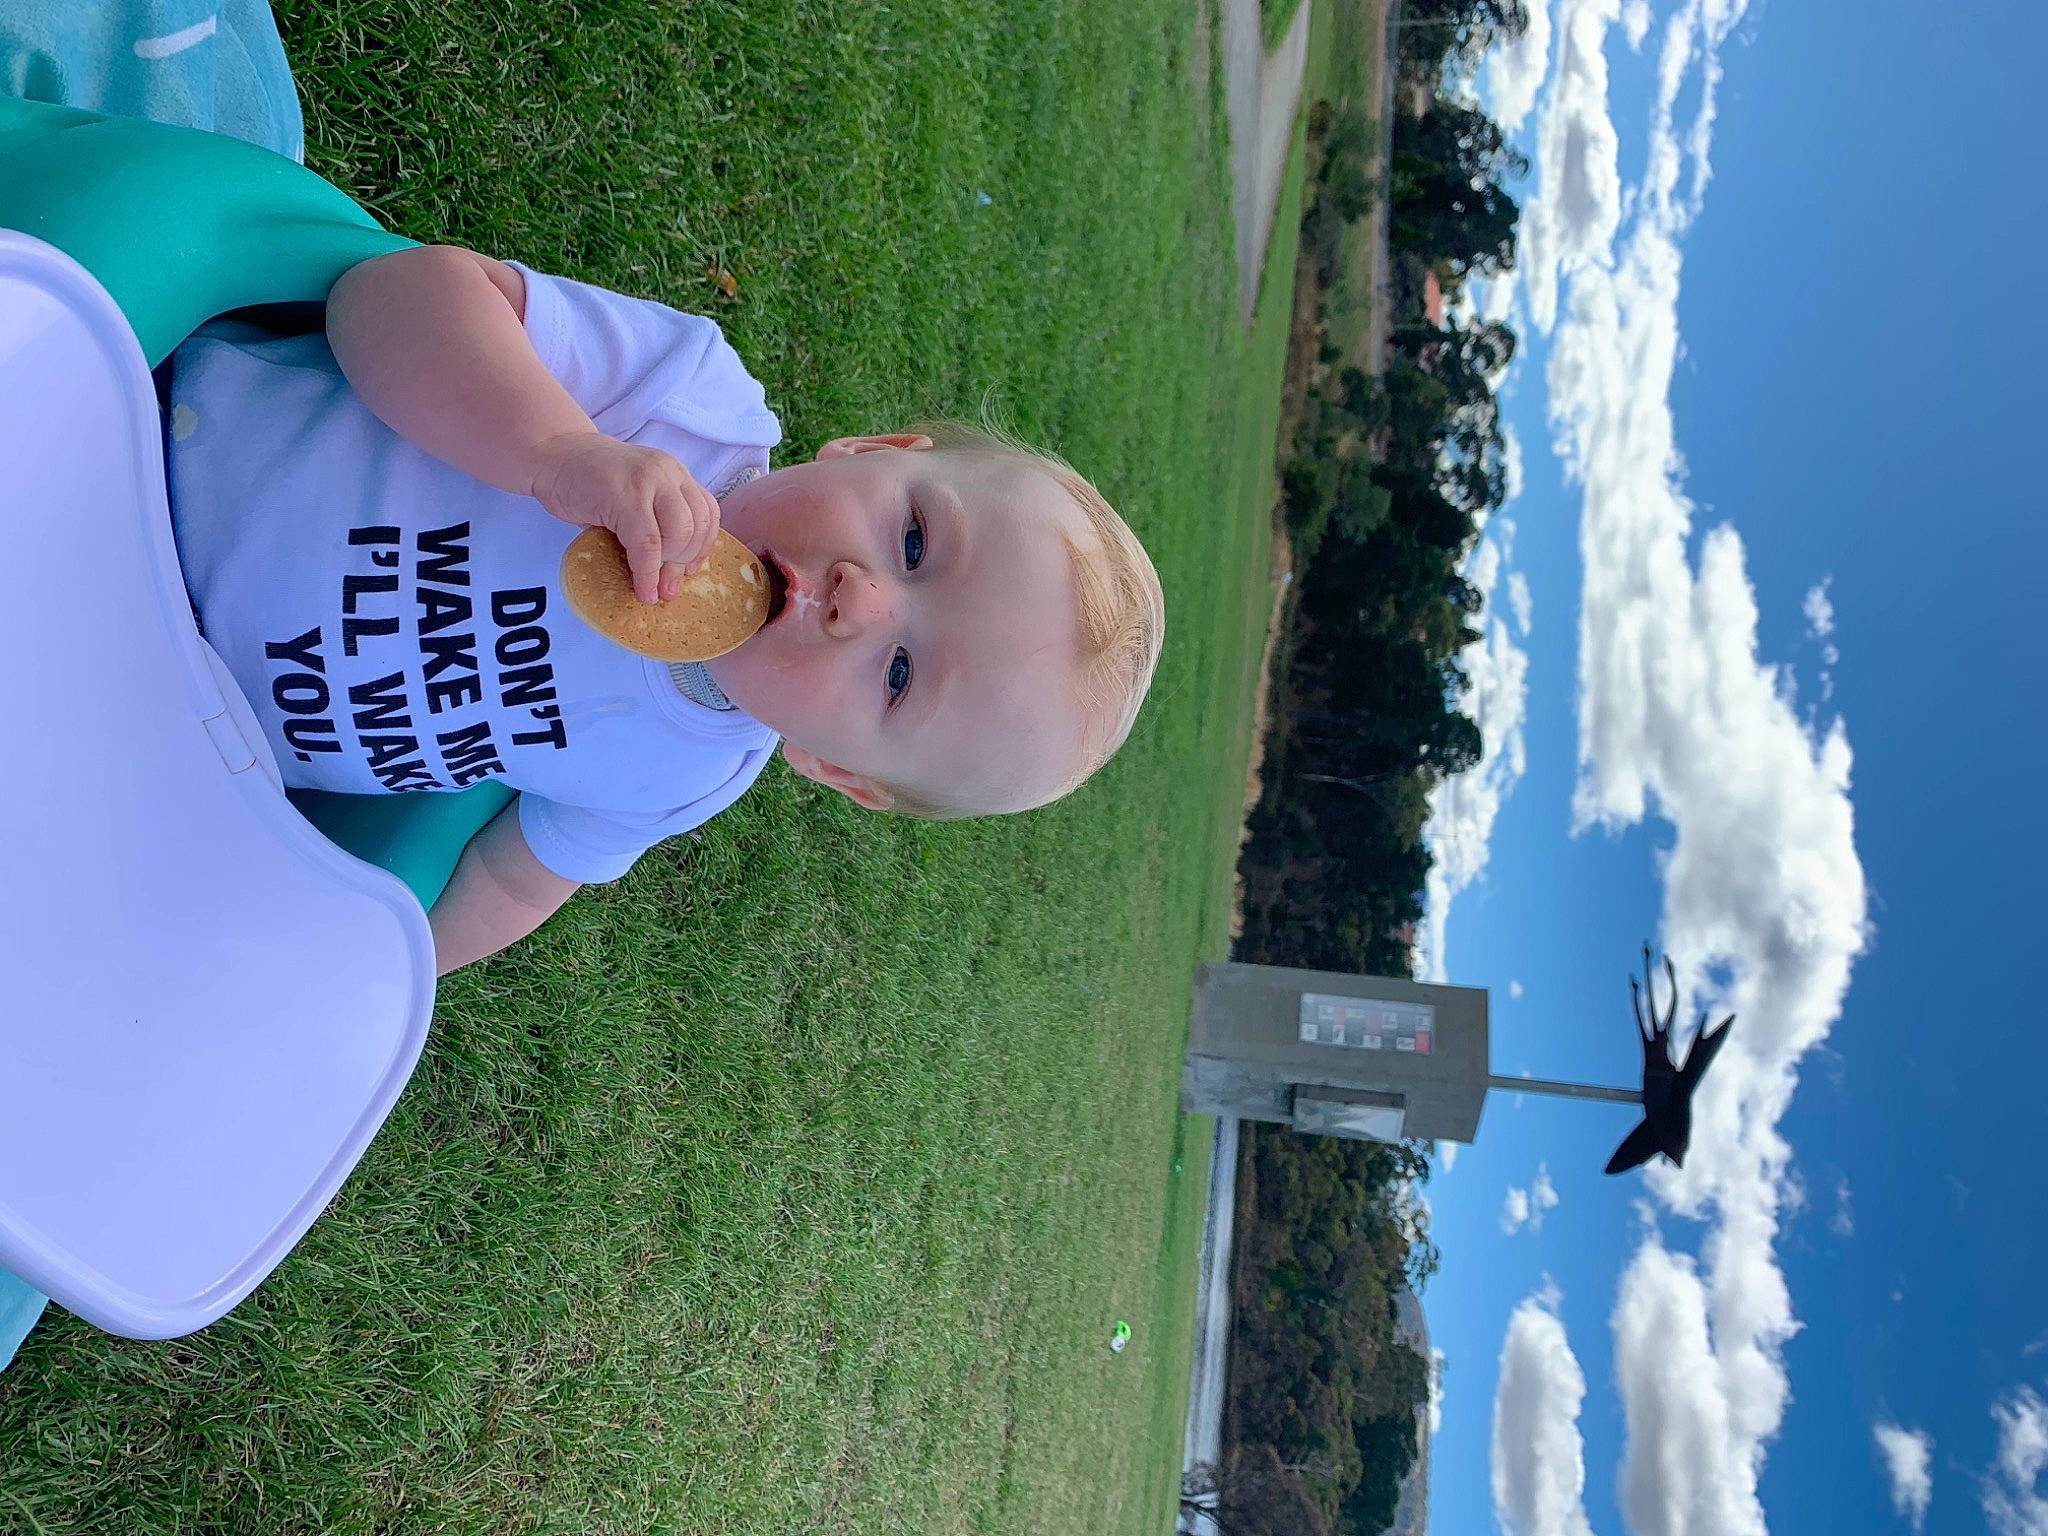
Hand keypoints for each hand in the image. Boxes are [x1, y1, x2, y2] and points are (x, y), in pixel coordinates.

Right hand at [530, 432, 719, 602]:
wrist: (552, 455)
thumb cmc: (590, 482)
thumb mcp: (634, 497)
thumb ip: (656, 522)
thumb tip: (671, 574)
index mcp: (674, 474)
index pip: (708, 512)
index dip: (703, 548)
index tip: (689, 571)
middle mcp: (668, 473)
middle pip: (697, 526)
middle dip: (684, 564)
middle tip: (668, 588)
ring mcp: (648, 481)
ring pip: (678, 535)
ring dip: (668, 569)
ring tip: (654, 588)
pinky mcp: (624, 496)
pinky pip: (646, 544)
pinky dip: (647, 572)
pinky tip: (642, 589)